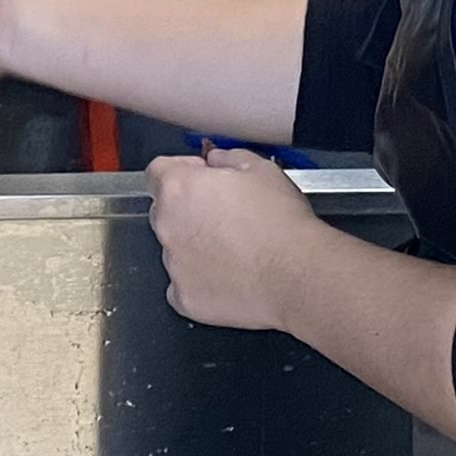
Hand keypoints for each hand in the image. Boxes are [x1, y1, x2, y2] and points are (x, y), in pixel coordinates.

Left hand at [148, 145, 318, 328]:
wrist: (297, 274)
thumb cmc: (281, 223)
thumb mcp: (260, 168)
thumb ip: (227, 157)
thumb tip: (216, 160)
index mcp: (178, 189)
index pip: (157, 171)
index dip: (182, 170)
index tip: (201, 177)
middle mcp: (168, 226)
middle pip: (165, 211)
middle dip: (188, 210)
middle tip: (225, 215)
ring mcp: (174, 265)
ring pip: (175, 250)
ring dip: (196, 246)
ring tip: (235, 249)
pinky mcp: (185, 298)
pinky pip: (184, 285)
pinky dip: (201, 281)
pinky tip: (230, 274)